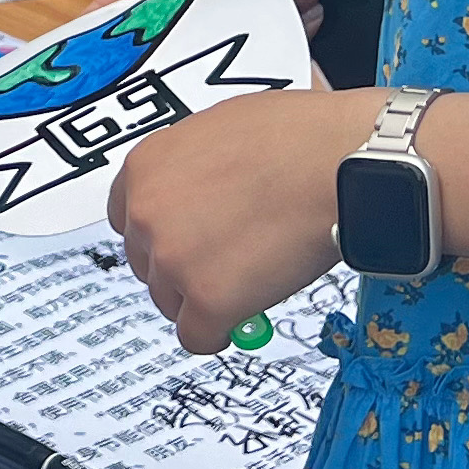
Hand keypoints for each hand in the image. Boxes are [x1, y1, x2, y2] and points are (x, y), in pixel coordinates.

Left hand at [111, 83, 372, 350]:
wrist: (341, 162)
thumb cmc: (301, 137)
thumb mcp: (222, 131)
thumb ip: (194, 168)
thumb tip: (201, 196)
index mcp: (146, 167)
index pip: (127, 219)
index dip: (162, 234)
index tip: (186, 242)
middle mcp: (146, 213)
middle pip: (146, 264)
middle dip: (181, 268)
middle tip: (226, 262)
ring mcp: (172, 258)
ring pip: (170, 303)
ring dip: (203, 300)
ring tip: (250, 278)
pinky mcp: (206, 300)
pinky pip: (198, 337)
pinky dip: (221, 332)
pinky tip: (247, 314)